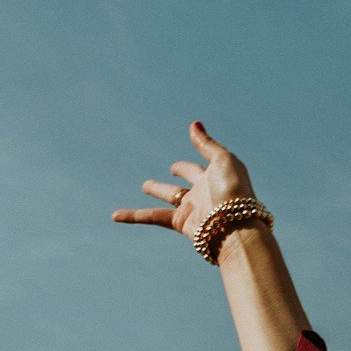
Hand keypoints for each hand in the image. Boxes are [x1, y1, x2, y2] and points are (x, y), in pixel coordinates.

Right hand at [111, 121, 256, 249]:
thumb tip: (194, 124)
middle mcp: (204, 193)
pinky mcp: (181, 222)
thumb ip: (206, 144)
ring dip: (157, 191)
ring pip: (169, 198)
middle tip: (172, 169)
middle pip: (188, 181)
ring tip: (145, 186)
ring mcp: (193, 208)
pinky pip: (153, 217)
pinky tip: (116, 216)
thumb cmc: (233, 190)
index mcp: (215, 177)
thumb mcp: (223, 160)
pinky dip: (134, 216)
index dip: (190, 164)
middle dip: (181, 173)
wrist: (235, 226)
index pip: (199, 168)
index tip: (179, 163)